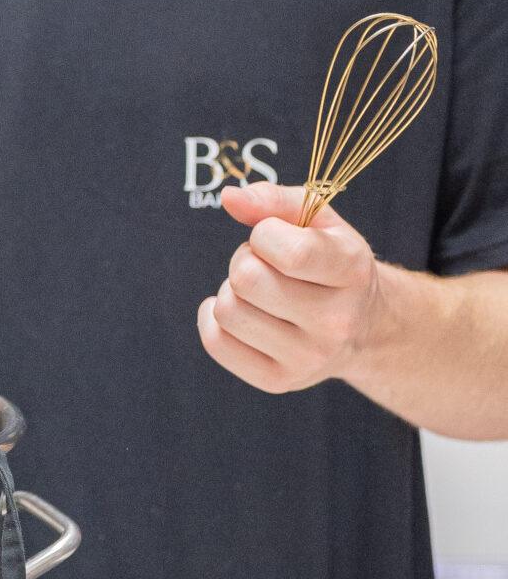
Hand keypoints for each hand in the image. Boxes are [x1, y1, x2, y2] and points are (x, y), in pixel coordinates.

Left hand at [197, 183, 381, 393]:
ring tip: (258, 291)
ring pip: (228, 311)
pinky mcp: (279, 380)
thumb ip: (274, 199)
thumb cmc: (331, 262)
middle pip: (247, 280)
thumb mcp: (319, 221)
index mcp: (352, 272)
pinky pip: (216, 342)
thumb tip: (229, 197)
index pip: (290, 253)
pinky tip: (242, 313)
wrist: (364, 328)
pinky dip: (214, 320)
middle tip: (265, 265)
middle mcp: (336, 322)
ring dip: (232, 291)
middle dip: (244, 261)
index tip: (274, 236)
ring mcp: (308, 358)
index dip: (265, 235)